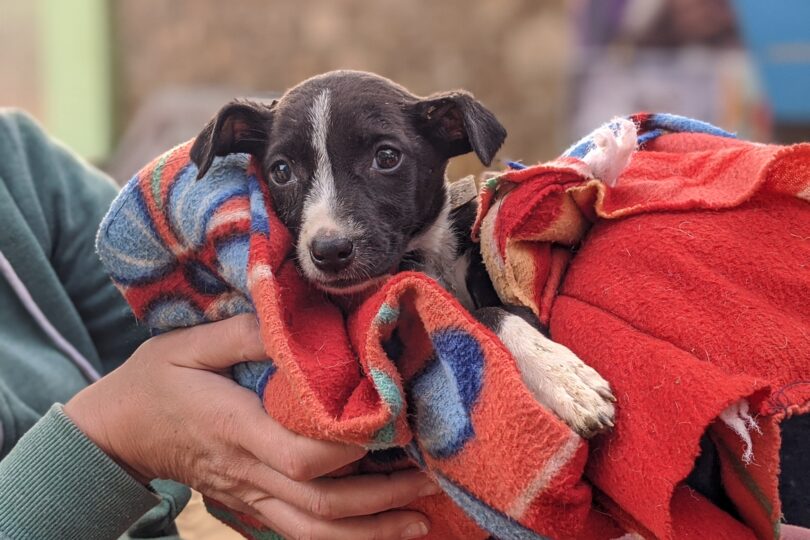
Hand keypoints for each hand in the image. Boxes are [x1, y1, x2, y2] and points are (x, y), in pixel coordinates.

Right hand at [65, 315, 436, 538]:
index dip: (354, 450)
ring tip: (422, 520)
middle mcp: (248, 472)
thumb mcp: (188, 344)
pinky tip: (378, 532)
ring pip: (315, 531)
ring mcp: (249, 496)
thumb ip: (242, 332)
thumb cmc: (153, 382)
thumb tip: (293, 320)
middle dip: (383, 498)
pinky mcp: (249, 504)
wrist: (116, 432)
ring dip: (372, 530)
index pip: (303, 455)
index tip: (399, 428)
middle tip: (435, 480)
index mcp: (236, 428)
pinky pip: (299, 533)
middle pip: (323, 504)